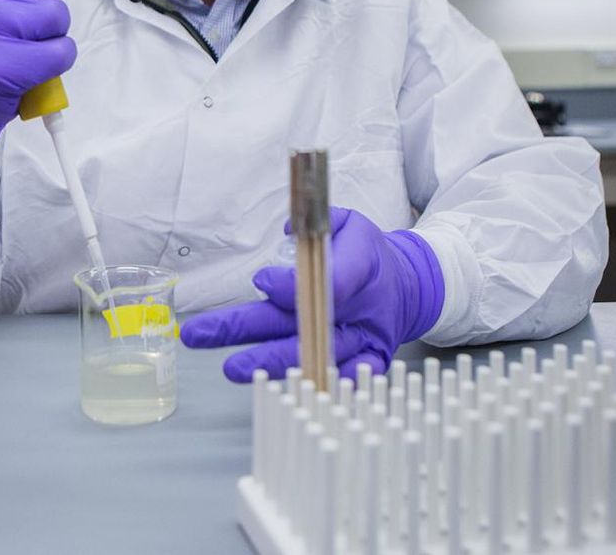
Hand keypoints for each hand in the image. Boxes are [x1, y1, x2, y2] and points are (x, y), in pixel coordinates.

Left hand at [179, 207, 443, 381]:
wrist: (410, 287)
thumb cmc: (370, 255)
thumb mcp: (352, 226)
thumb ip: (320, 226)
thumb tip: (288, 231)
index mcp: (362, 268)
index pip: (327, 282)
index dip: (291, 286)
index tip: (260, 282)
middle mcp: (362, 309)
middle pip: (302, 321)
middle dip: (249, 327)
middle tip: (205, 332)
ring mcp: (364, 341)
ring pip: (314, 355)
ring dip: (269, 362)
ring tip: (230, 367)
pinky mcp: (367, 363)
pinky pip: (340, 381)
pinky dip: (312, 386)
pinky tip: (276, 390)